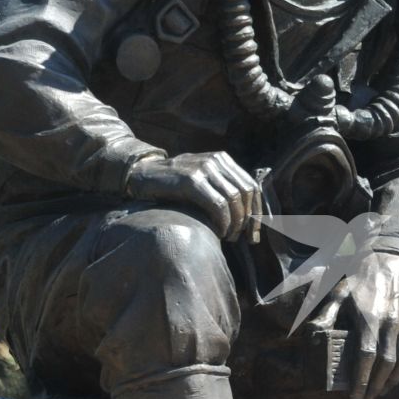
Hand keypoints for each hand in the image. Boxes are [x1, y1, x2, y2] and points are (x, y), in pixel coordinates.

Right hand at [125, 151, 259, 239]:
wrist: (141, 175)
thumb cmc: (173, 186)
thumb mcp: (201, 181)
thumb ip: (221, 189)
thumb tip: (248, 217)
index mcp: (222, 159)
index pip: (251, 186)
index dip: (257, 212)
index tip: (254, 233)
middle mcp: (215, 160)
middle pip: (246, 193)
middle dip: (249, 220)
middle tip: (243, 239)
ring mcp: (203, 168)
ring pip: (234, 200)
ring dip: (235, 223)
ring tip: (228, 237)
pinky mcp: (190, 180)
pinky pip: (217, 205)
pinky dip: (222, 222)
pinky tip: (218, 232)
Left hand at [307, 252, 398, 398]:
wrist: (393, 265)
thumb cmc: (362, 282)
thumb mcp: (339, 294)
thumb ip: (326, 315)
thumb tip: (313, 334)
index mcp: (369, 318)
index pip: (366, 356)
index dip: (361, 380)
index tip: (354, 397)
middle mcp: (391, 324)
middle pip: (385, 365)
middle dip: (374, 388)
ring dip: (390, 384)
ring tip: (377, 393)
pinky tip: (393, 380)